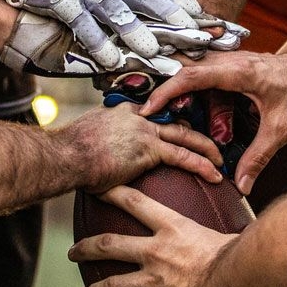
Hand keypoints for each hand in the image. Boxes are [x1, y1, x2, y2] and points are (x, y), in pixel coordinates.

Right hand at [0, 0, 246, 67]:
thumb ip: (124, 6)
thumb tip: (155, 30)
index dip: (190, 5)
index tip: (219, 22)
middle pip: (151, 1)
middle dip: (180, 21)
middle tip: (207, 39)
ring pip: (119, 13)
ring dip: (140, 36)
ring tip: (159, 56)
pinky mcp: (61, 2)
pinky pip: (83, 24)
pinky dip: (97, 43)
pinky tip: (111, 62)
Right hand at [59, 105, 221, 191]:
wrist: (66, 156)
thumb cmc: (70, 153)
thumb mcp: (88, 138)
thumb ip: (103, 142)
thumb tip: (102, 158)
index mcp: (124, 111)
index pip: (157, 113)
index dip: (172, 122)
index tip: (184, 130)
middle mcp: (139, 116)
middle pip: (176, 121)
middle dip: (196, 132)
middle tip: (211, 143)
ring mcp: (145, 130)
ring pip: (186, 136)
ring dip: (206, 148)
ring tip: (220, 160)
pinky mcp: (149, 148)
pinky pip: (183, 156)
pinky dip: (202, 165)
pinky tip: (215, 175)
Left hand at [68, 184, 233, 286]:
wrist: (236, 284)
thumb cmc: (241, 257)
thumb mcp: (226, 233)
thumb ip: (219, 232)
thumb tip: (241, 225)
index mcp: (172, 228)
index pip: (135, 202)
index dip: (112, 192)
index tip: (95, 188)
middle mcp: (155, 252)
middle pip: (109, 245)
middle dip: (87, 248)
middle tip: (73, 252)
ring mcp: (153, 281)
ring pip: (111, 286)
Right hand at [139, 51, 286, 194]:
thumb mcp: (281, 129)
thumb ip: (258, 157)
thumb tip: (242, 185)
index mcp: (239, 71)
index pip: (192, 76)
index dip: (167, 91)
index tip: (149, 108)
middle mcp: (233, 62)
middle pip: (190, 73)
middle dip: (175, 96)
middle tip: (163, 118)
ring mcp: (237, 63)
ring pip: (203, 77)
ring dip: (199, 102)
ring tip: (212, 130)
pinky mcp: (242, 68)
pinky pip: (215, 80)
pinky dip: (211, 99)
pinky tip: (221, 122)